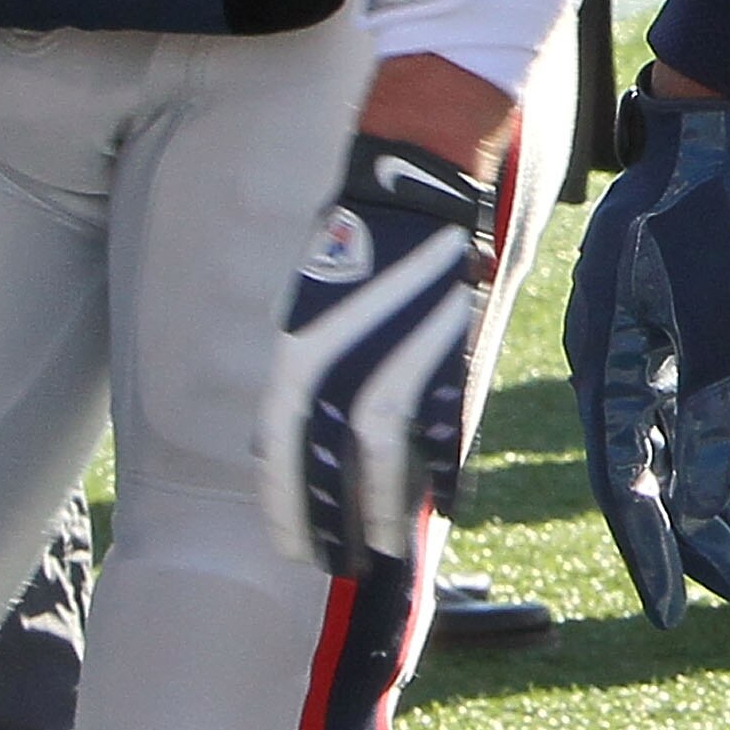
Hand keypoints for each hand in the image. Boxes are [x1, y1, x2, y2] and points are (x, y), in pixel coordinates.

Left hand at [258, 135, 496, 574]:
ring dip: (384, 506)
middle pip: (327, 458)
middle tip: (339, 568)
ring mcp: (393, 346)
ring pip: (383, 450)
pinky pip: (444, 418)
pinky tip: (449, 501)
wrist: (415, 161)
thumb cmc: (363, 224)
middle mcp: (334, 352)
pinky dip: (445, 465)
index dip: (288, 503)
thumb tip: (302, 424)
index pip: (279, 445)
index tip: (295, 547)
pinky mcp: (446, 338)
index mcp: (294, 343)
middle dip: (332, 518)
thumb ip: (310, 358)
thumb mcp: (311, 294)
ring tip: (385, 549)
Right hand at [568, 74, 729, 622]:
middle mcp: (619, 369)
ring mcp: (654, 353)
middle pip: (658, 476)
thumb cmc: (708, 214)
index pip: (622, 479)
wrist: (720, 137)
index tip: (674, 611)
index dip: (649, 549)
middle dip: (703, 541)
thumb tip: (704, 504)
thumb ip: (710, 405)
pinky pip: (715, 413)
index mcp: (605, 366)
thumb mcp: (716, 311)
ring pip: (691, 451)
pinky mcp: (693, 336)